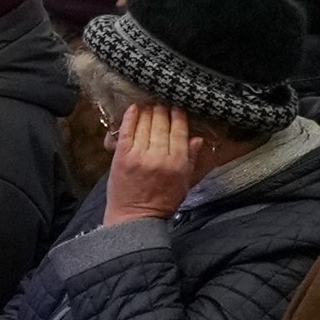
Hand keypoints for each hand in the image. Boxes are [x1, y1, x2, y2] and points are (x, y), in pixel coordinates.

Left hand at [103, 102, 204, 224]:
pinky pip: (126, 131)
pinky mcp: (121, 156)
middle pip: (162, 125)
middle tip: (162, 101)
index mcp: (177, 163)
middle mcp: (159, 157)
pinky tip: (133, 108)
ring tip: (150, 103)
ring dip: (148, 111)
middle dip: (163, 110)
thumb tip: (197, 139)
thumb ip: (190, 159)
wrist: (135, 217)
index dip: (178, 116)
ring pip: (145, 125)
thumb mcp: (184, 183)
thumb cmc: (162, 202)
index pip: (179, 132)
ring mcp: (138, 156)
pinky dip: (130, 118)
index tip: (177, 106)